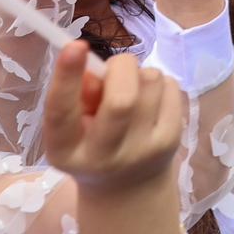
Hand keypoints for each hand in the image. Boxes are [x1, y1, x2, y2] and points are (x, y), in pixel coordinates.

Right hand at [44, 43, 181, 193]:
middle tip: (114, 71)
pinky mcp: (172, 140)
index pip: (61, 112)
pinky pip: (171, 87)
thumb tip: (91, 65)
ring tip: (132, 90)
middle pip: (122, 100)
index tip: (75, 44)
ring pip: (151, 82)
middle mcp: (104, 156)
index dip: (67, 77)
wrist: (127, 189)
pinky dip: (160, 83)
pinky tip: (150, 102)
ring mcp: (143, 151)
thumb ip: (77, 94)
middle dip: (120, 68)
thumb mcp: (72, 124)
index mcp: (66, 150)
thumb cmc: (90, 142)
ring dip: (140, 74)